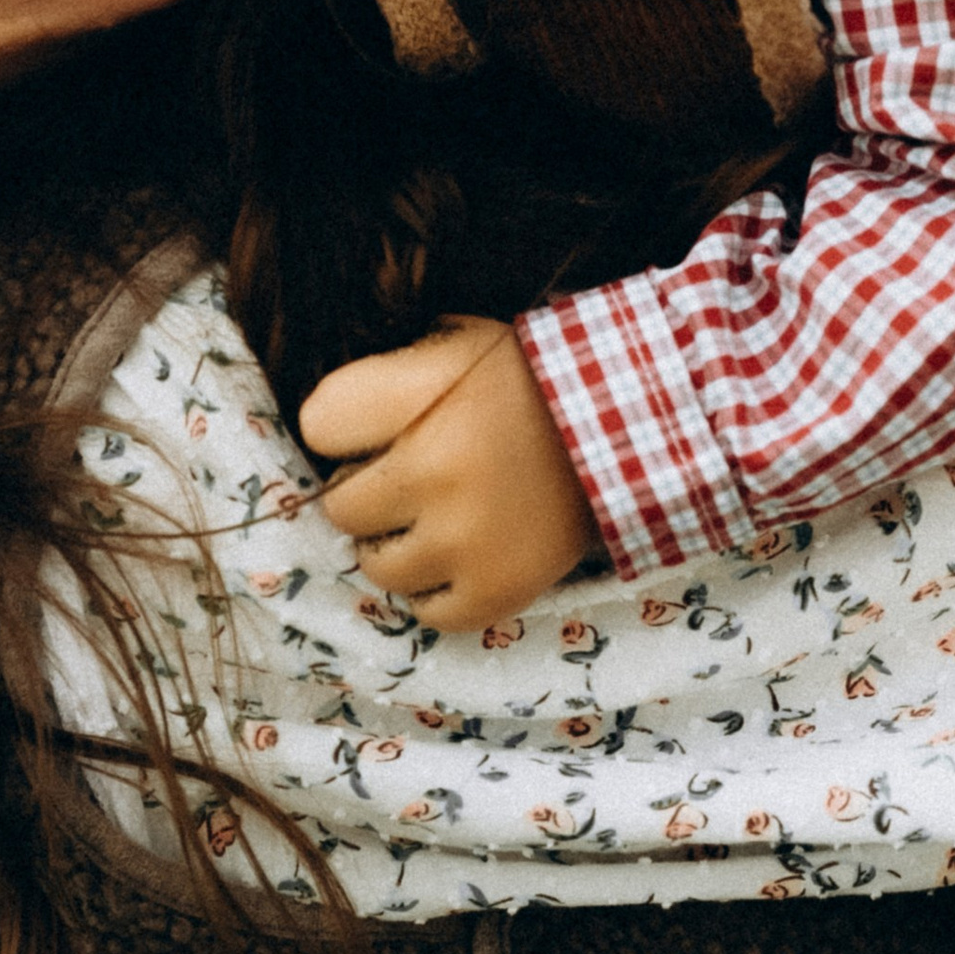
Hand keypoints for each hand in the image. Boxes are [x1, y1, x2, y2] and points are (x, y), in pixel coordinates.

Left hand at [299, 319, 599, 630]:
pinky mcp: (497, 590)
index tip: (366, 432)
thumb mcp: (458, 342)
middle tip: (405, 480)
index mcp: (418, 396)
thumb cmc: (533, 380)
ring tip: (433, 520)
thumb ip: (389, 375)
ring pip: (376, 565)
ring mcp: (464, 538)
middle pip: (340, 505)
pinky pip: (426, 611)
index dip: (339, 430)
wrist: (637, 422)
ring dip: (395, 545)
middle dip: (367, 491)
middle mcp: (434, 470)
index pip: (318, 426)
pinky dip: (435, 590)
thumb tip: (322, 421)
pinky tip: (458, 558)